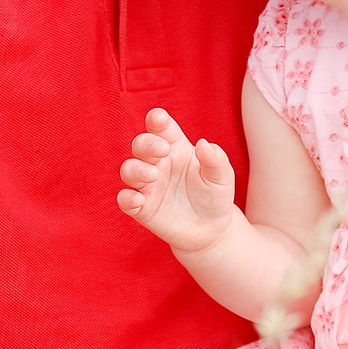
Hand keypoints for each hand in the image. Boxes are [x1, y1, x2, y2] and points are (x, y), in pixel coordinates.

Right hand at [117, 108, 238, 253]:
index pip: (161, 128)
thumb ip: (215, 159)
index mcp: (176, 148)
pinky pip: (125, 199)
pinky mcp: (141, 207)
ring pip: (128, 169)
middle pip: (140, 144)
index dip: (157, 120)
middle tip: (163, 150)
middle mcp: (158, 163)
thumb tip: (203, 144)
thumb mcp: (221, 176)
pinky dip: (127, 198)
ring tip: (153, 175)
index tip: (159, 119)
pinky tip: (138, 199)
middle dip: (146, 143)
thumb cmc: (214, 195)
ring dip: (136, 169)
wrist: (211, 229)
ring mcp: (147, 185)